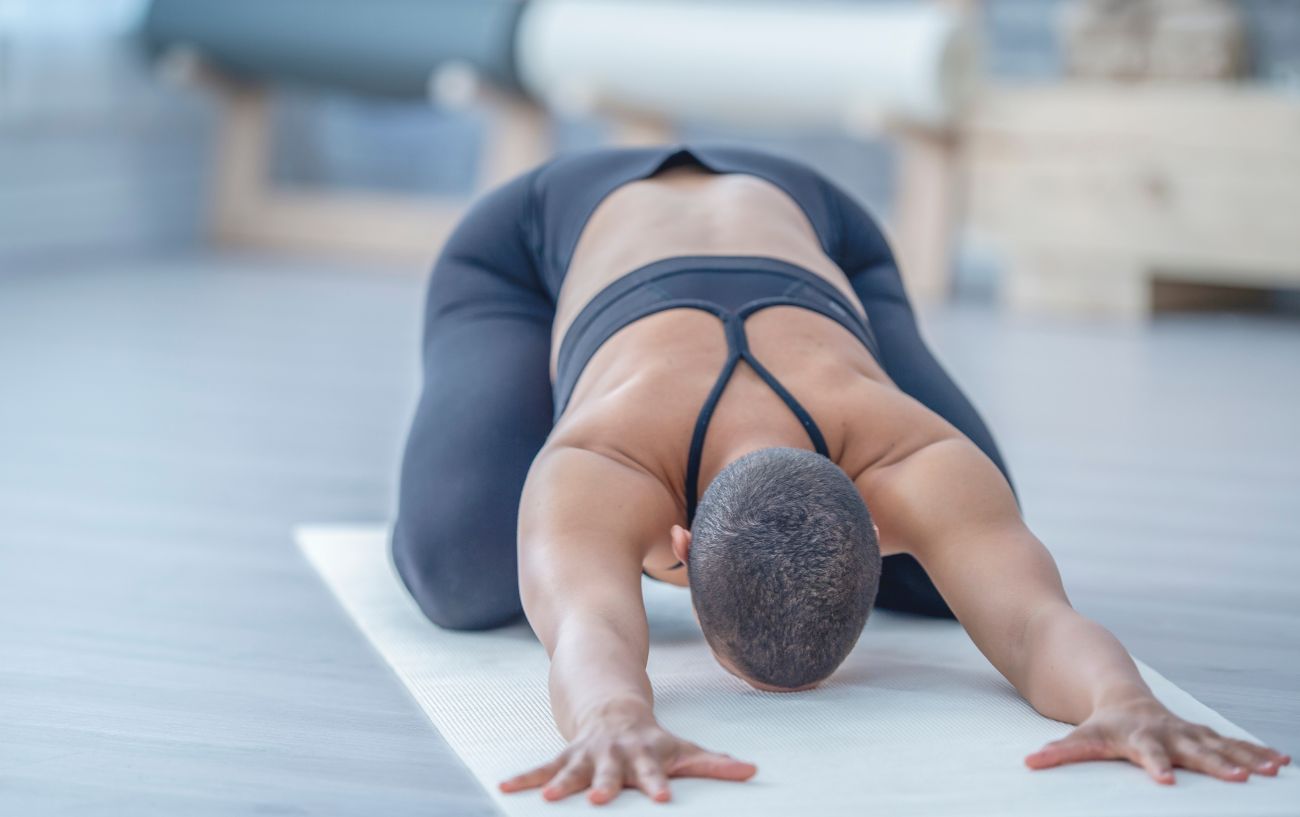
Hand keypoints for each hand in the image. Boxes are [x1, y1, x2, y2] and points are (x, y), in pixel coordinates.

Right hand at [499, 706, 756, 804]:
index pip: (654, 772)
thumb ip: (714, 764)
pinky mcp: (565, 757)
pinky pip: (542, 769)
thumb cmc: (654, 740)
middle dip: (603, 785)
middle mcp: (613, 755)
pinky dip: (524, 779)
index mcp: (644, 755)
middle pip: (609, 772)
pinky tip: (504, 790)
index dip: (657, 784)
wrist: (613, 706)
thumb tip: (753, 771)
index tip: (662, 799)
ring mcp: (586, 755)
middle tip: (598, 800)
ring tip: (546, 800)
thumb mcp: (683, 750)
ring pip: (571, 770)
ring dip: (559, 784)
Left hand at [1026, 696, 1290, 783]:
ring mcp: (1188, 732)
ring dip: (1247, 757)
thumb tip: (1029, 763)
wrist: (1120, 696)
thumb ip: (1058, 752)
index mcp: (1139, 737)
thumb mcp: (1079, 737)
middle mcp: (1169, 733)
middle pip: (1194, 749)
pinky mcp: (1202, 734)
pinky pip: (1233, 743)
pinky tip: (1282, 762)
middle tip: (1239, 778)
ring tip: (1273, 770)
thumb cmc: (1099, 725)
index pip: (1148, 752)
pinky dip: (1257, 751)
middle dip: (1216, 763)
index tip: (1166, 779)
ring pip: (1221, 744)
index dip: (1156, 764)